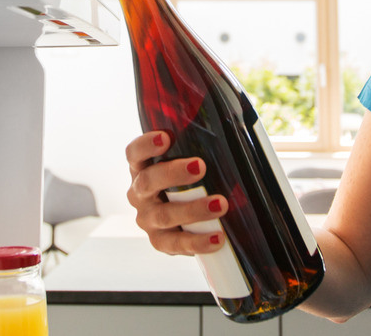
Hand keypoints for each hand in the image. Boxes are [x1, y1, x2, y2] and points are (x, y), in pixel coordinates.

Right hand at [125, 131, 228, 255]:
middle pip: (148, 181)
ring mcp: (148, 219)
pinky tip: (217, 238)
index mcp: (142, 168)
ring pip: (164, 215)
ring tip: (220, 204)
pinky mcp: (160, 241)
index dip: (146, 145)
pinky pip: (176, 244)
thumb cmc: (191, 183)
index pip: (135, 153)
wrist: (190, 220)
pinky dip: (198, 242)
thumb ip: (200, 148)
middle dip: (173, 173)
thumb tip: (235, 126)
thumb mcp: (190, 164)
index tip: (166, 137)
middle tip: (200, 166)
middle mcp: (139, 193)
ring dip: (192, 209)